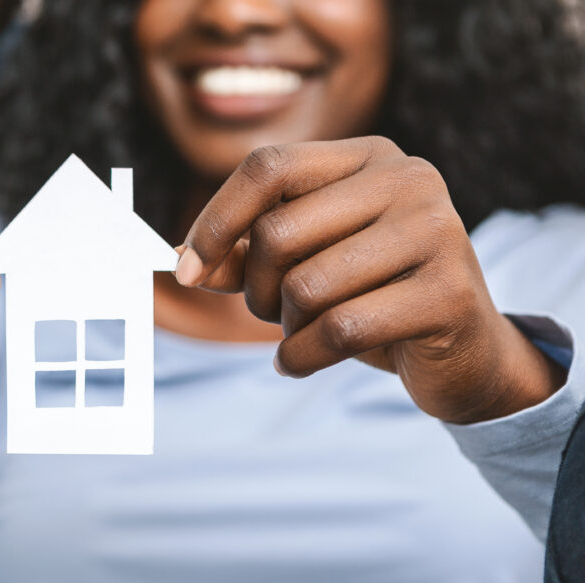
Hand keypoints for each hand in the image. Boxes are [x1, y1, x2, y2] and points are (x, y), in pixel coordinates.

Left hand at [175, 136, 564, 423]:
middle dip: (255, 288)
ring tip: (300, 335)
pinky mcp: (447, 293)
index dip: (214, 221)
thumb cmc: (373, 296)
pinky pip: (337, 329)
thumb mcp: (305, 265)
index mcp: (369, 157)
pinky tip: (296, 363)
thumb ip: (246, 255)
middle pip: (277, 232)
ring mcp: (436, 232)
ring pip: (305, 286)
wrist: (464, 351)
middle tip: (270, 314)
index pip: (268, 166)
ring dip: (283, 327)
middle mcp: (408, 179)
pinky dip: (299, 357)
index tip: (186, 272)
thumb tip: (180, 259)